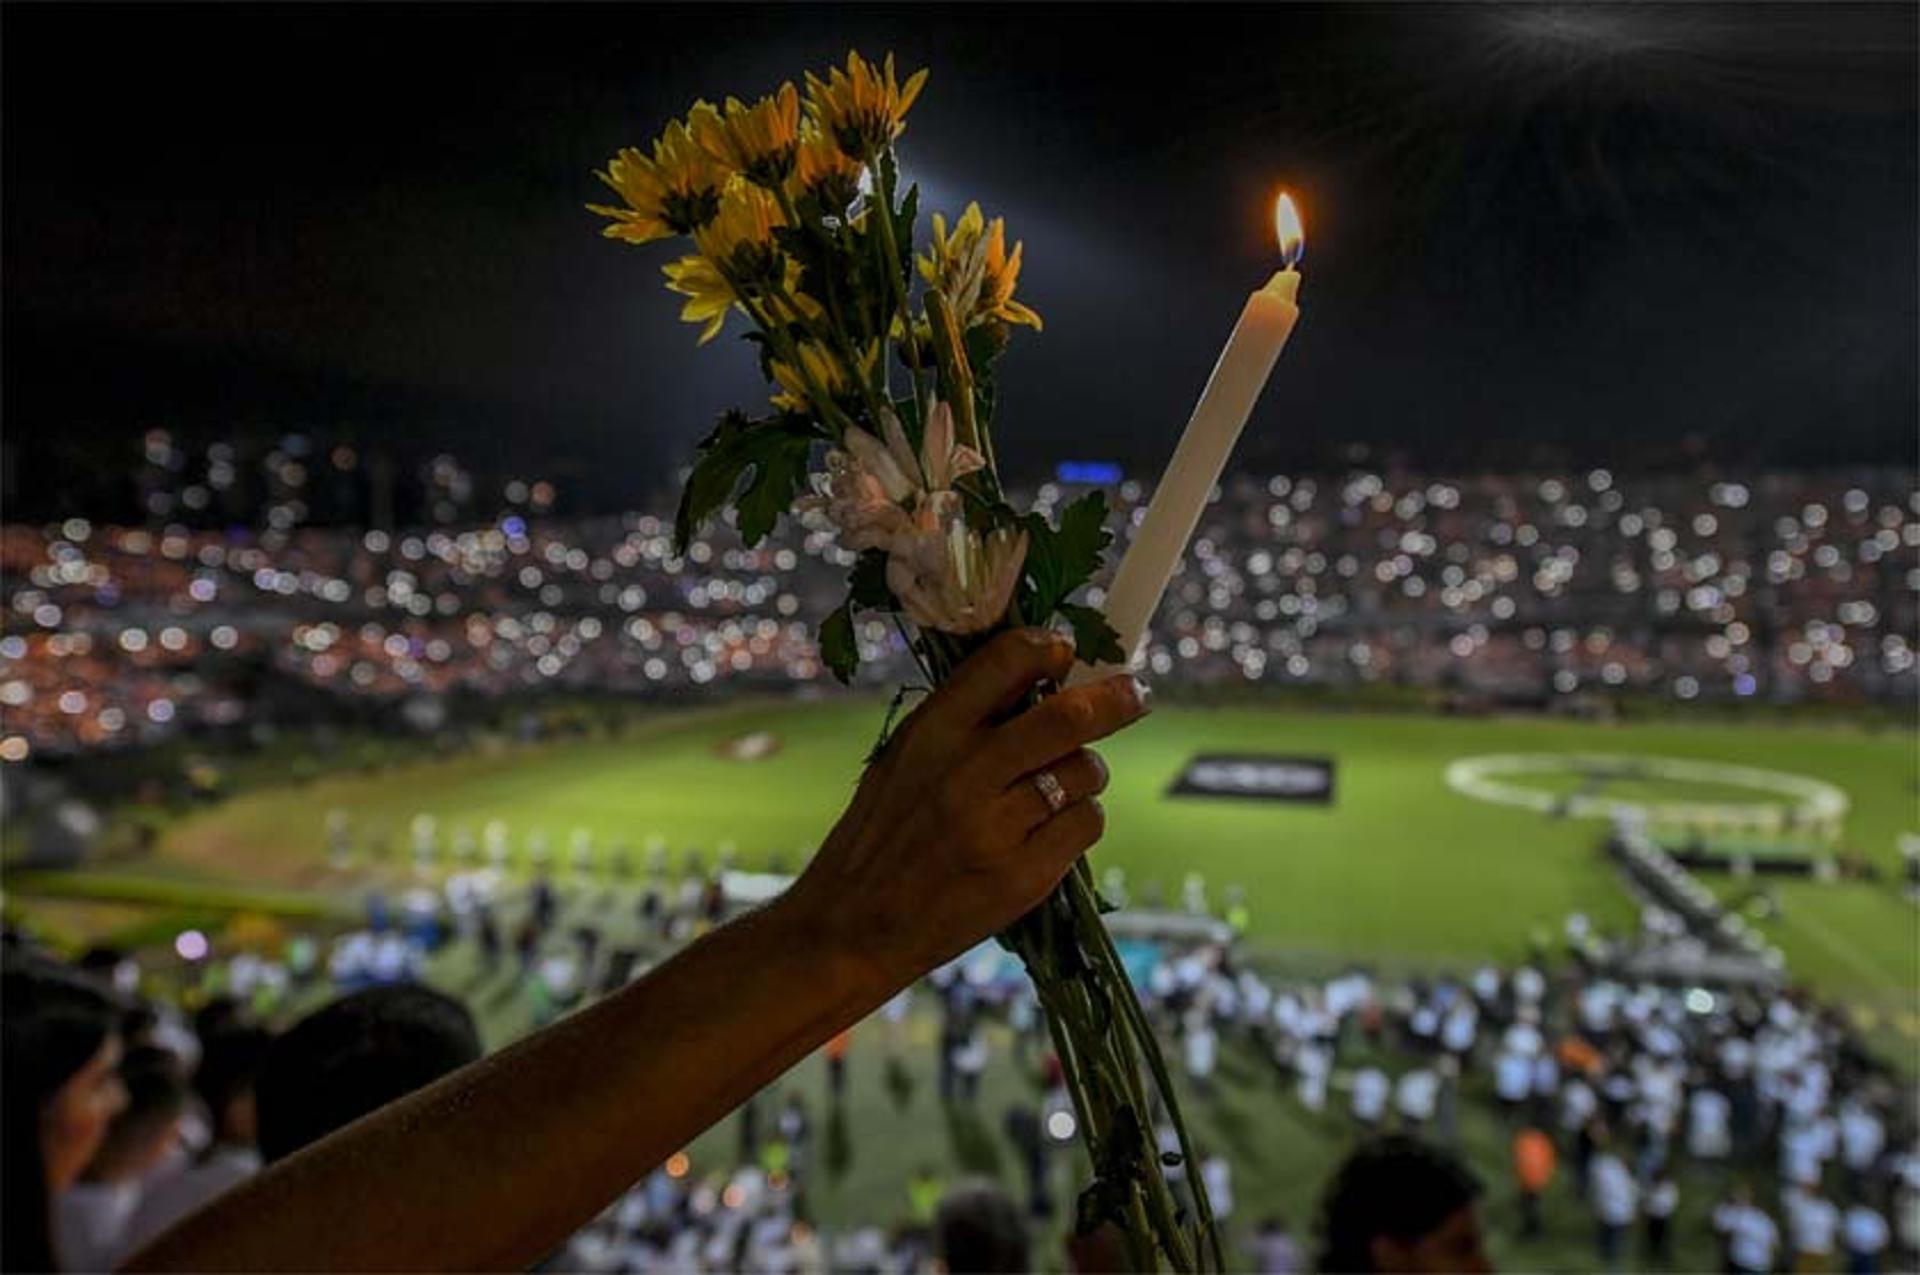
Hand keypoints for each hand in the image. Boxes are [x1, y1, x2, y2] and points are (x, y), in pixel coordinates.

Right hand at [781, 628, 1150, 994]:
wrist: (852, 926)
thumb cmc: (882, 835)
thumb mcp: (903, 759)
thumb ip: (962, 720)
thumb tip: (1043, 678)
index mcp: (931, 733)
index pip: (1007, 660)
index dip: (1048, 646)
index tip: (1066, 651)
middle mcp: (965, 773)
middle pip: (1069, 716)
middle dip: (1116, 698)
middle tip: (1134, 694)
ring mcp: (995, 829)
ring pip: (1085, 771)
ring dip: (1087, 772)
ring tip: (1062, 786)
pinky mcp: (1022, 878)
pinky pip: (1086, 825)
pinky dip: (1082, 820)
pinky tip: (1052, 831)